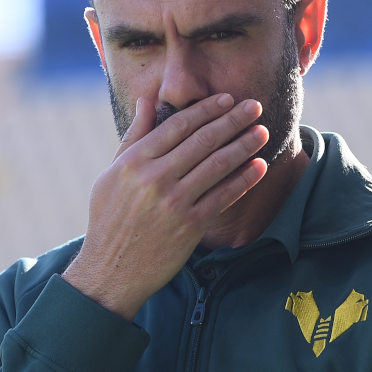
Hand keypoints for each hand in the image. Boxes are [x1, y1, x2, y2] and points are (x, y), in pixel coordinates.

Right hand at [63, 93, 267, 319]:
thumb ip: (133, 137)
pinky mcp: (190, 226)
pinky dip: (244, 179)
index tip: (226, 99)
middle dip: (232, 120)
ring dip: (244, 145)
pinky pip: (224, 196)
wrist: (111, 272)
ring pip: (218, 165)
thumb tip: (147, 100)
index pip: (177, 126)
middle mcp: (154, 178)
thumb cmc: (109, 221)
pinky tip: (259, 166)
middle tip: (254, 106)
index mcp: (134, 162)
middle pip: (202, 140)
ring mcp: (174, 202)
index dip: (206, 110)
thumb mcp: (111, 175)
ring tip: (262, 131)